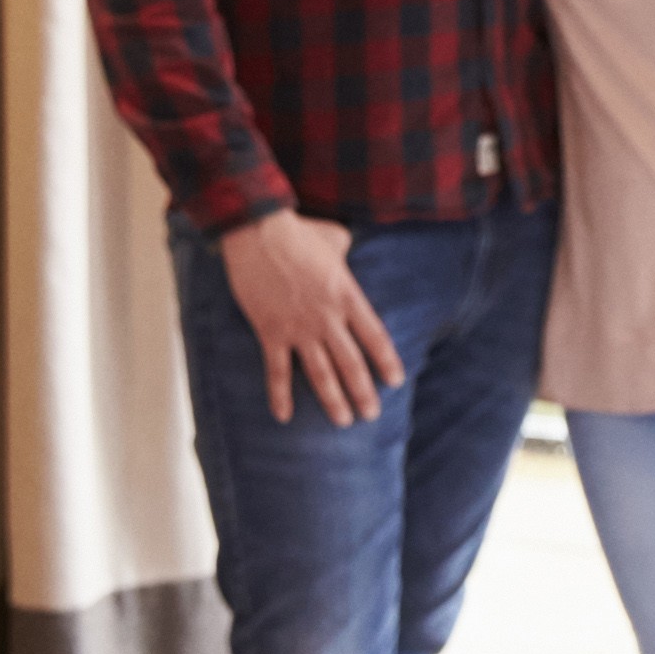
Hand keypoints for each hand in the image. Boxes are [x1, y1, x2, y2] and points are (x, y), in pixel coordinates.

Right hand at [218, 207, 401, 426]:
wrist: (259, 232)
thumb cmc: (299, 232)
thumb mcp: (335, 238)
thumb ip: (346, 249)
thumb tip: (348, 246)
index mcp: (348, 296)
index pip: (375, 337)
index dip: (387, 362)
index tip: (395, 382)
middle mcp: (328, 318)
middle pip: (352, 364)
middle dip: (363, 393)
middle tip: (371, 415)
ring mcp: (299, 328)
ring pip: (321, 374)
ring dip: (333, 400)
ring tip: (344, 422)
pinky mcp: (271, 332)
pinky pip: (277, 371)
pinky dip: (280, 395)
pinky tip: (284, 416)